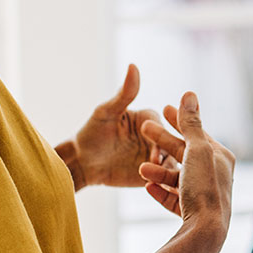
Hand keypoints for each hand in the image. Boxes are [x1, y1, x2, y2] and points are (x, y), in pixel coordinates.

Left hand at [58, 64, 160, 190]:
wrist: (83, 162)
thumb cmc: (91, 133)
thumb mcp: (106, 112)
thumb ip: (123, 93)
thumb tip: (133, 65)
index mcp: (148, 119)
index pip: (160, 126)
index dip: (158, 136)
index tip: (154, 147)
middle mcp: (155, 137)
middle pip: (168, 144)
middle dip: (165, 154)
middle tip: (156, 163)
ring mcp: (155, 157)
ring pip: (170, 162)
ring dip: (167, 170)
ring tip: (158, 177)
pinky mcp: (152, 174)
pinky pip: (163, 178)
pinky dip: (164, 182)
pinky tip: (160, 187)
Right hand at [137, 92, 234, 232]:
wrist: (205, 233)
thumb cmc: (204, 188)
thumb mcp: (196, 149)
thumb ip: (190, 123)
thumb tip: (189, 94)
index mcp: (221, 157)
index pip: (197, 133)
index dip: (180, 119)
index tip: (163, 107)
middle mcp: (216, 175)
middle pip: (185, 153)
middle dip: (163, 141)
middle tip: (144, 127)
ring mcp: (205, 195)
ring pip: (177, 177)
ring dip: (158, 170)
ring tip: (141, 168)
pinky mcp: (193, 214)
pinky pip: (174, 198)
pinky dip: (160, 191)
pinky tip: (147, 187)